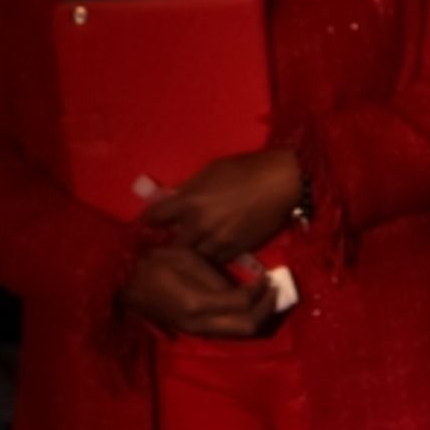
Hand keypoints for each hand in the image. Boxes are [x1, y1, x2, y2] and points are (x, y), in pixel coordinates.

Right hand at [119, 245, 279, 339]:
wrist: (122, 283)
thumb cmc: (153, 263)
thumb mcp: (186, 260)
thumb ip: (215, 277)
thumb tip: (242, 288)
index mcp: (198, 304)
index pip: (242, 304)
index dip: (260, 291)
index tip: (268, 275)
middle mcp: (200, 324)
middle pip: (247, 327)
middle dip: (266, 310)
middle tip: (275, 289)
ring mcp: (196, 331)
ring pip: (238, 333)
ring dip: (257, 316)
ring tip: (266, 296)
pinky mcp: (194, 331)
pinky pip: (226, 330)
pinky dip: (242, 319)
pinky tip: (247, 304)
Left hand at [143, 149, 302, 261]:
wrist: (282, 183)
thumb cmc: (246, 169)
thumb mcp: (211, 171)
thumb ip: (190, 188)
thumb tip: (174, 199)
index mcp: (190, 202)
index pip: (155, 217)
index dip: (148, 221)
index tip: (147, 223)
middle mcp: (200, 225)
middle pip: (173, 244)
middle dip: (170, 242)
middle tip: (170, 240)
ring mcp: (219, 241)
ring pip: (195, 257)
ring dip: (192, 252)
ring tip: (192, 248)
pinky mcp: (237, 250)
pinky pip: (217, 260)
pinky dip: (212, 256)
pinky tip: (214, 249)